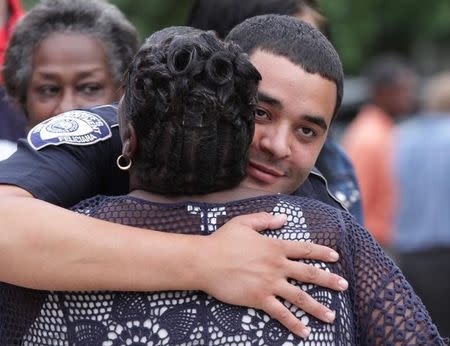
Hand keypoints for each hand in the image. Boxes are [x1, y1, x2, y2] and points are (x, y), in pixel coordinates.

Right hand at [195, 212, 347, 338]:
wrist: (206, 261)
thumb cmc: (223, 240)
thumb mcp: (244, 223)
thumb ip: (265, 220)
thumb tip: (284, 218)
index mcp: (275, 247)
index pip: (305, 249)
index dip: (322, 253)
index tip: (336, 257)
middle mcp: (277, 266)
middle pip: (309, 273)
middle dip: (329, 280)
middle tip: (344, 285)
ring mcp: (270, 284)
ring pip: (300, 297)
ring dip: (318, 307)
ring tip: (332, 316)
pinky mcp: (259, 299)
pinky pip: (281, 313)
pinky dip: (294, 323)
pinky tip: (305, 331)